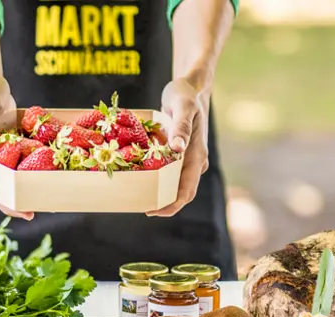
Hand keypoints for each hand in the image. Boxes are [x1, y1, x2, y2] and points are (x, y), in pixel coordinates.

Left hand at [147, 79, 209, 217]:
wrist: (191, 87)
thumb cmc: (186, 94)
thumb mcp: (183, 106)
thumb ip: (181, 127)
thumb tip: (178, 149)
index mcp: (197, 155)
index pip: (186, 191)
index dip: (170, 206)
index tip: (151, 211)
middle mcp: (195, 161)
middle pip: (180, 192)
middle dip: (162, 204)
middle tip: (139, 206)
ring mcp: (188, 158)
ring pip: (174, 183)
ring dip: (159, 192)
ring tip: (138, 195)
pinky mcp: (180, 154)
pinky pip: (169, 171)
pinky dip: (157, 177)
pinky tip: (141, 176)